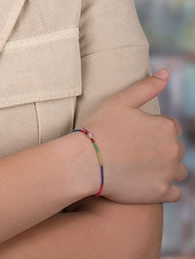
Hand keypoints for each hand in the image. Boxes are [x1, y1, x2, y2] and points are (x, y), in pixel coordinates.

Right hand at [81, 70, 186, 203]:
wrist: (86, 161)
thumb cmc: (100, 127)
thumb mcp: (120, 100)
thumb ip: (146, 86)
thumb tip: (167, 73)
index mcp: (166, 127)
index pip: (169, 126)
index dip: (150, 127)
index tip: (133, 131)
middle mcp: (174, 150)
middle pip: (175, 148)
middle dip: (160, 147)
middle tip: (133, 148)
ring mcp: (169, 173)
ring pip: (179, 170)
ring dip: (166, 167)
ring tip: (141, 165)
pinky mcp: (162, 193)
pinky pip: (176, 192)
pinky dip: (166, 187)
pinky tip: (147, 181)